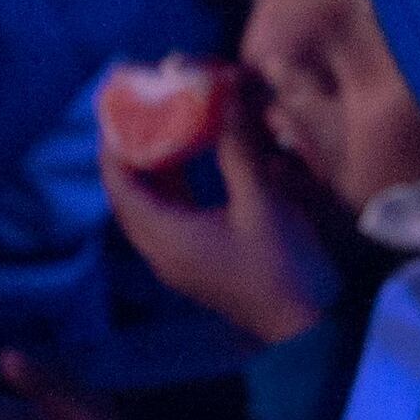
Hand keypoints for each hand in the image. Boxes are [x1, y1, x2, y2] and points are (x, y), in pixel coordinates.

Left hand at [101, 78, 338, 347]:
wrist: (305, 323)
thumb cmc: (281, 263)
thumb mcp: (261, 201)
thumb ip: (237, 150)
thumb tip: (227, 97)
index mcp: (166, 238)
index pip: (121, 188)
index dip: (114, 148)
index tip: (119, 111)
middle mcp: (162, 250)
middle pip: (130, 197)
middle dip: (131, 155)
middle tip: (141, 114)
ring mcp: (179, 259)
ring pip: (151, 208)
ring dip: (153, 170)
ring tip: (164, 129)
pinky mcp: (197, 261)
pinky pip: (171, 218)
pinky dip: (174, 188)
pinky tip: (191, 163)